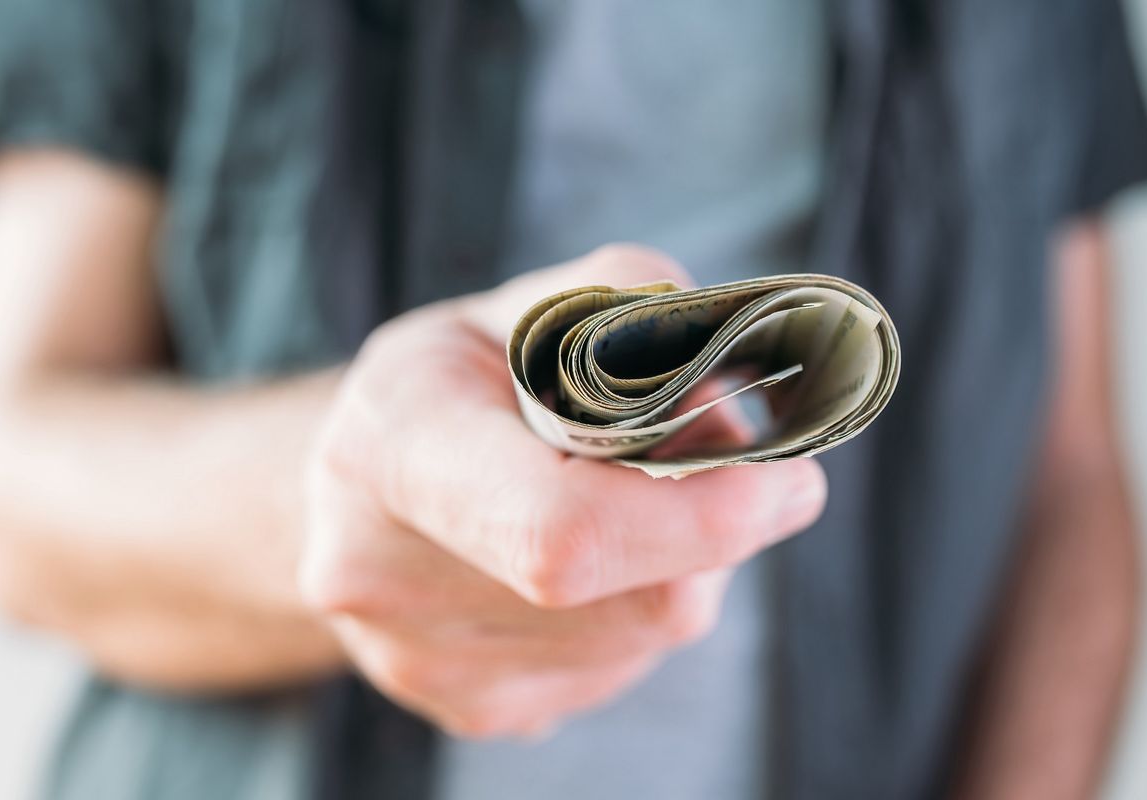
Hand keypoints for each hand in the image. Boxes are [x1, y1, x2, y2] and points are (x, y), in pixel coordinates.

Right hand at [299, 245, 826, 736]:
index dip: (701, 517)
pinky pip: (614, 668)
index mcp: (394, 447)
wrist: (356, 481)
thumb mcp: (535, 304)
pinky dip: (634, 608)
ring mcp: (420, 661)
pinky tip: (591, 558)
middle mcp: (383, 574)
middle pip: (633, 596)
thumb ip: (645, 320)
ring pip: (641, 638)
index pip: (563, 529)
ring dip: (677, 567)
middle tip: (720, 463)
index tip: (790, 478)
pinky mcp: (467, 706)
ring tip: (621, 497)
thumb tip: (742, 413)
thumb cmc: (461, 379)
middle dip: (710, 531)